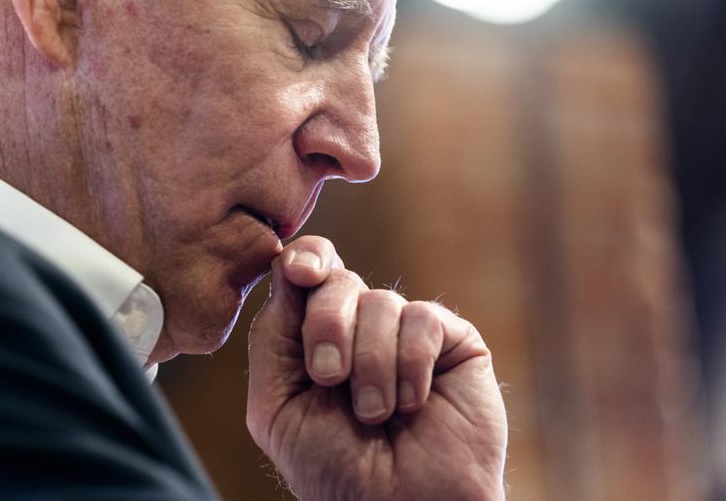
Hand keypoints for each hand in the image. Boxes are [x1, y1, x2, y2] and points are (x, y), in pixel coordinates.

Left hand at [246, 236, 507, 499]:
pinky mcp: (454, 344)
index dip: (305, 258)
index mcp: (313, 334)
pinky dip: (410, 365)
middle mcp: (360, 326)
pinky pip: (424, 319)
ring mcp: (406, 332)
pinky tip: (412, 404)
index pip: (307, 268)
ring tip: (373, 413)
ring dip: (370, 365)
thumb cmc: (332, 467)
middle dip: (327, 325)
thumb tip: (286, 264)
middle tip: (328, 377)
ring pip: (381, 301)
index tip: (301, 271)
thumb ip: (271, 336)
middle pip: (338, 279)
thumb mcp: (275, 404)